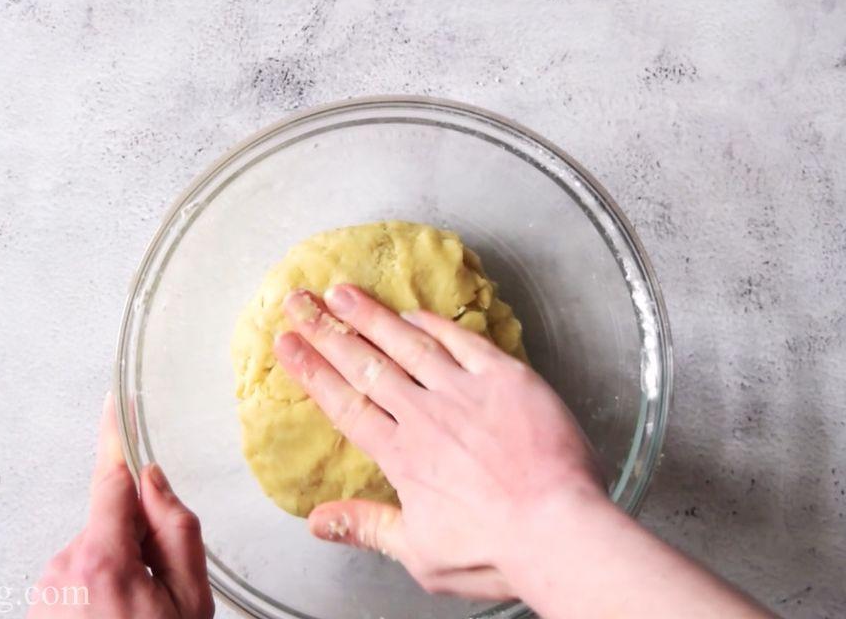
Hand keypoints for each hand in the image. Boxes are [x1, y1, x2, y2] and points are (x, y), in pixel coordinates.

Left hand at [29, 396, 214, 618]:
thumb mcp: (189, 601)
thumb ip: (177, 532)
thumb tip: (155, 482)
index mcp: (103, 561)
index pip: (112, 480)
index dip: (116, 437)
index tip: (114, 401)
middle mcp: (64, 570)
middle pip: (109, 524)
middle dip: (136, 540)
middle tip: (159, 587)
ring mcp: (46, 590)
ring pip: (94, 552)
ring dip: (117, 571)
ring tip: (134, 614)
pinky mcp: (37, 606)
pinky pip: (76, 579)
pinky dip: (96, 592)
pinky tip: (111, 618)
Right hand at [273, 285, 607, 598]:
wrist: (559, 530)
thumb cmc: (497, 551)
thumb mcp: (421, 554)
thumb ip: (368, 527)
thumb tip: (317, 523)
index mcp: (402, 456)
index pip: (345, 405)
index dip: (312, 371)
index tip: (287, 343)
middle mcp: (426, 416)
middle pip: (366, 365)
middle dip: (328, 330)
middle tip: (299, 300)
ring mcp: (467, 393)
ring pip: (408, 344)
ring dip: (373, 316)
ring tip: (343, 292)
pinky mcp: (508, 380)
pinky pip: (464, 342)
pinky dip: (436, 325)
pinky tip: (414, 312)